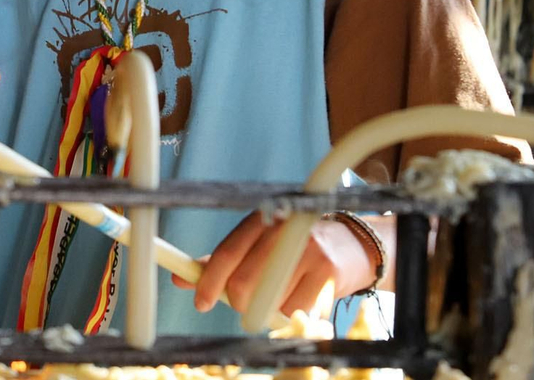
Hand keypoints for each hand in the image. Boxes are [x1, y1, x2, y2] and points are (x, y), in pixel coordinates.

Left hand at [170, 212, 376, 316]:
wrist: (353, 246)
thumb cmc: (296, 248)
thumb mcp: (259, 245)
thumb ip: (222, 262)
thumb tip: (180, 279)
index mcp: (261, 219)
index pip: (226, 253)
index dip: (209, 282)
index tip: (201, 303)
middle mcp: (282, 229)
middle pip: (244, 283)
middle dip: (240, 303)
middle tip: (247, 305)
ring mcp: (307, 249)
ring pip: (268, 300)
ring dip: (267, 310)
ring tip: (281, 295)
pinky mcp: (327, 272)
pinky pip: (295, 310)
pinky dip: (291, 315)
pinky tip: (301, 300)